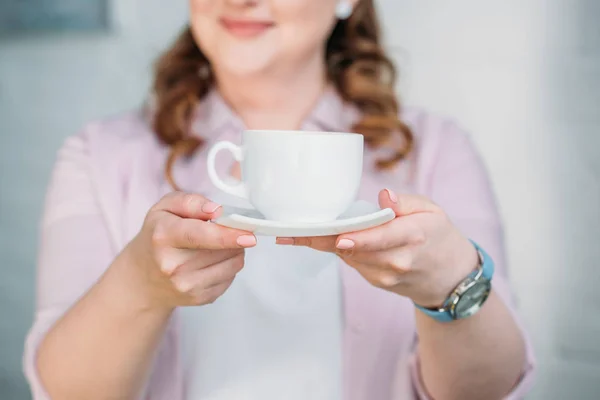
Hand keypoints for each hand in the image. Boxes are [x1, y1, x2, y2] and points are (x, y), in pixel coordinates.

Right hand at [124, 192, 256, 309]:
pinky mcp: (199, 299)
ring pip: (233, 265)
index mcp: (163, 236)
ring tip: (217, 246)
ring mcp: (185, 286)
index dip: (228, 235)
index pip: (200, 235)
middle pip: (223, 249)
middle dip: (233, 237)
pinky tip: (211, 262)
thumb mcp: (165, 208)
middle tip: (225, 230)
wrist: (143, 279)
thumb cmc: (157, 237)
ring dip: (234, 251)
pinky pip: (230, 278)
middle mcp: (172, 265)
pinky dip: (228, 267)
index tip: (249, 236)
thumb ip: (191, 202)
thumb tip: (216, 210)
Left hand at [276, 189, 478, 307]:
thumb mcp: (432, 210)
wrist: (449, 277)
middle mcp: (396, 261)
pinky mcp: (377, 282)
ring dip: (324, 243)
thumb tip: (384, 196)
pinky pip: (352, 262)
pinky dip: (340, 249)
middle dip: (320, 240)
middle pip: (352, 250)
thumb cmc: (439, 236)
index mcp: (413, 237)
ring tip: (295, 232)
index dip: (355, 238)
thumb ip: (407, 202)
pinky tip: (328, 237)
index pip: (379, 237)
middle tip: (288, 233)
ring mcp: (385, 275)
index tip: (335, 236)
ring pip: (347, 257)